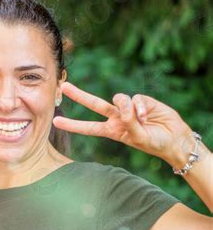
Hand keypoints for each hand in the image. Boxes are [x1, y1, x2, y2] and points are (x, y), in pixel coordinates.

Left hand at [53, 82, 192, 165]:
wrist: (174, 138)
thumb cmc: (154, 142)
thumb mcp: (138, 138)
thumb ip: (128, 123)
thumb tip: (123, 107)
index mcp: (111, 130)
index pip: (88, 127)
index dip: (72, 125)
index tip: (55, 121)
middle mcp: (116, 117)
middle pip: (94, 104)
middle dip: (79, 95)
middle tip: (64, 87)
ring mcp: (128, 108)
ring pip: (118, 99)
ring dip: (127, 108)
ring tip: (140, 120)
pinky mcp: (141, 100)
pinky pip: (135, 99)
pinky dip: (140, 107)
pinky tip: (147, 115)